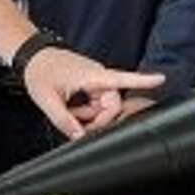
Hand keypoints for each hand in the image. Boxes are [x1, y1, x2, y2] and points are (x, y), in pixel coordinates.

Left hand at [20, 48, 163, 139]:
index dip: (143, 81)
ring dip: (90, 116)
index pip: (122, 79)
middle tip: (78, 124)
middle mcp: (98, 77)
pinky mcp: (91, 85)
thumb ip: (64, 120)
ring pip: (104, 107)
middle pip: (113, 105)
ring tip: (71, 112)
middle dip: (99, 119)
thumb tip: (79, 137)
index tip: (161, 80)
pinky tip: (73, 109)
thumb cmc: (39, 71)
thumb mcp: (47, 100)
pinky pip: (97, 104)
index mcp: (91, 75)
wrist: (32, 57)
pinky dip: (87, 111)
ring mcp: (95, 81)